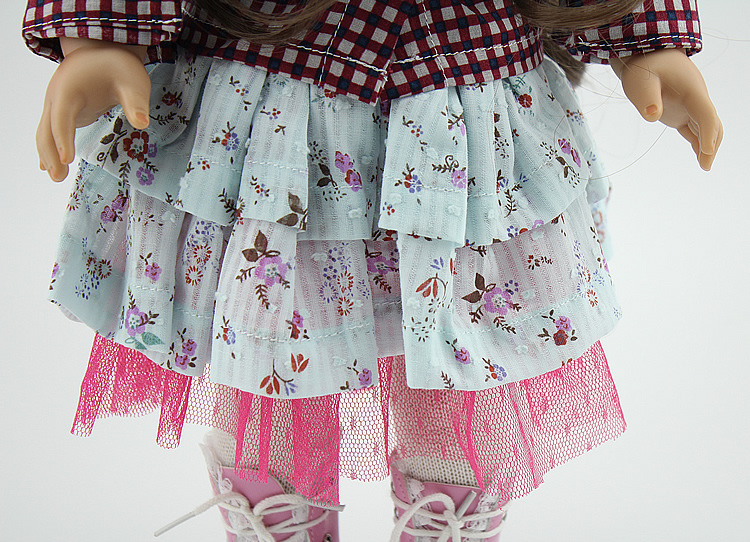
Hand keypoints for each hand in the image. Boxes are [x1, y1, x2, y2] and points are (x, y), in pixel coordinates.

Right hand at [36, 38, 150, 181]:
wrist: (101, 51)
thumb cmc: (118, 66)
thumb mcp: (132, 79)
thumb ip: (135, 101)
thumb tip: (142, 123)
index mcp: (70, 88)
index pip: (63, 115)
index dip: (63, 137)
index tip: (66, 158)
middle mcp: (56, 97)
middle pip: (47, 128)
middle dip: (51, 152)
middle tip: (58, 177)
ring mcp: (56, 105)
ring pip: (45, 132)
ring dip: (48, 155)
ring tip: (57, 177)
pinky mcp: (63, 112)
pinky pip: (51, 133)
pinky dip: (50, 149)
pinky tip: (51, 167)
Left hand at [611, 48, 722, 170]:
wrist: (646, 54)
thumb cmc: (644, 66)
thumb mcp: (641, 80)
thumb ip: (647, 98)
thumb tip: (653, 116)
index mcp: (692, 90)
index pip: (706, 113)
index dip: (708, 132)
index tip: (707, 150)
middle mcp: (696, 98)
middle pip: (712, 123)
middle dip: (712, 143)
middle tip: (705, 165)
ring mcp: (691, 105)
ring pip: (707, 127)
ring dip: (708, 145)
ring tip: (704, 166)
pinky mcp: (682, 111)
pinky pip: (696, 128)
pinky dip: (700, 142)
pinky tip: (701, 157)